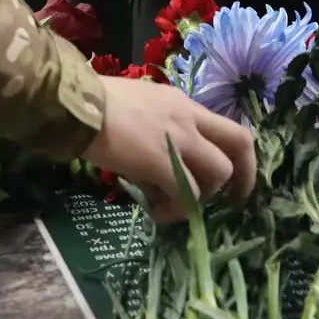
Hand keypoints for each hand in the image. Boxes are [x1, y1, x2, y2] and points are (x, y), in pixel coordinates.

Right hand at [82, 74, 255, 222]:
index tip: (233, 180)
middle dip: (242, 177)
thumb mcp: (139, 112)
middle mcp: (189, 117)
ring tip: (174, 207)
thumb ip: (158, 139)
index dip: (238, 157)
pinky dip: (177, 211)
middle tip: (230, 202)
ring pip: (218, 173)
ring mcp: (178, 138)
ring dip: (201, 196)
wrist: (76, 105)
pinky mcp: (161, 160)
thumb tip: (159, 182)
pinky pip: (187, 193)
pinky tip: (157, 214)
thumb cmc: (96, 106)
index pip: (228, 127)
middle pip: (240, 143)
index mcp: (183, 104)